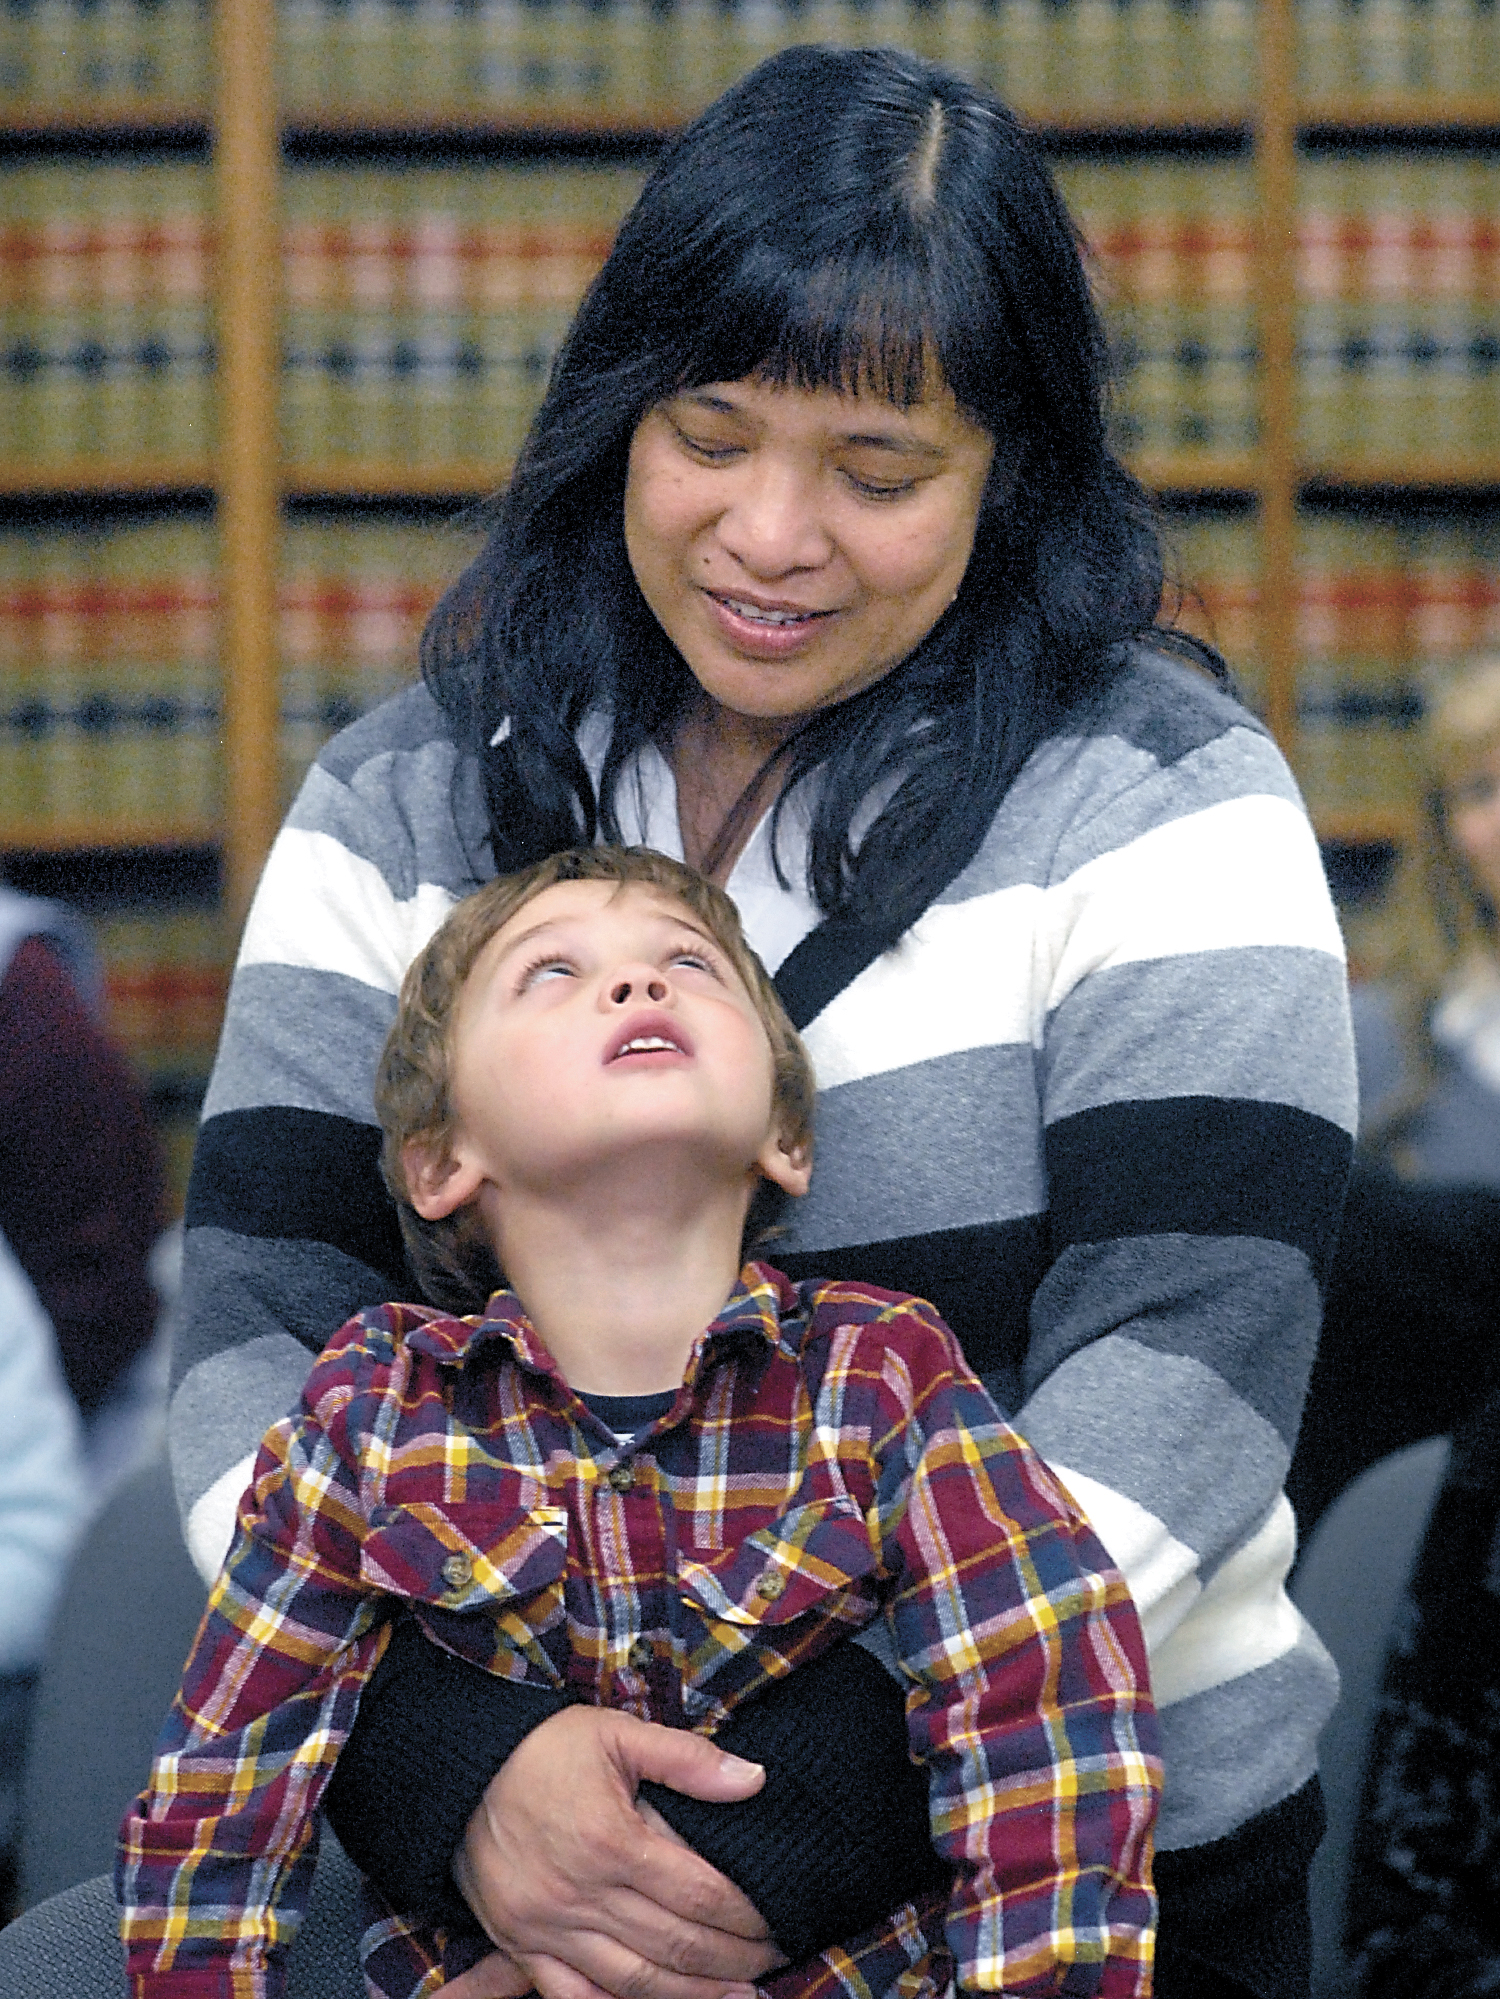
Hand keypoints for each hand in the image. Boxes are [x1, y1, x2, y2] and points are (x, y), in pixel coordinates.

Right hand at [450, 1705, 785, 1998]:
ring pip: (634, 1982)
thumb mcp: (617, 1733)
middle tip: (772, 1960)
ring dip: (692, 1996)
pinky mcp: (521, 1946)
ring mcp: (548, 1929)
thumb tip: (755, 1778)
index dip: (746, 1915)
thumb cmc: (543, 1748)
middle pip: (676, 1945)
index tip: (776, 1922)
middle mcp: (581, 1894)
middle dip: (734, 1959)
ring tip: (738, 1995)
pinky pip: (573, 1997)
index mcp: (611, 1840)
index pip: (699, 1893)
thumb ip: (688, 1759)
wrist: (460, 1770)